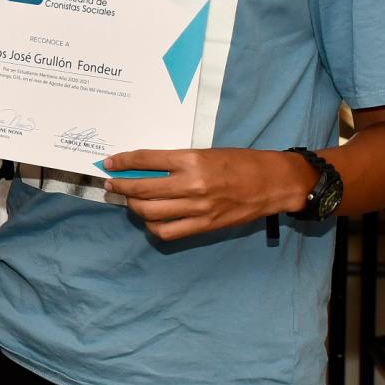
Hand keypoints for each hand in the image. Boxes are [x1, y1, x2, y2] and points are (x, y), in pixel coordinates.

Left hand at [103, 148, 312, 241]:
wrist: (274, 183)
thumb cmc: (241, 163)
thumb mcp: (206, 153)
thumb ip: (177, 162)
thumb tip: (145, 168)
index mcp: (192, 160)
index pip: (146, 160)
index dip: (123, 162)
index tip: (110, 163)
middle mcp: (192, 184)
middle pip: (142, 189)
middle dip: (120, 186)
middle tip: (112, 184)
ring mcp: (198, 208)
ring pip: (150, 212)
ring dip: (133, 206)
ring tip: (130, 200)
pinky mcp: (204, 225)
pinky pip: (168, 231)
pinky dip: (153, 226)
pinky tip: (151, 219)